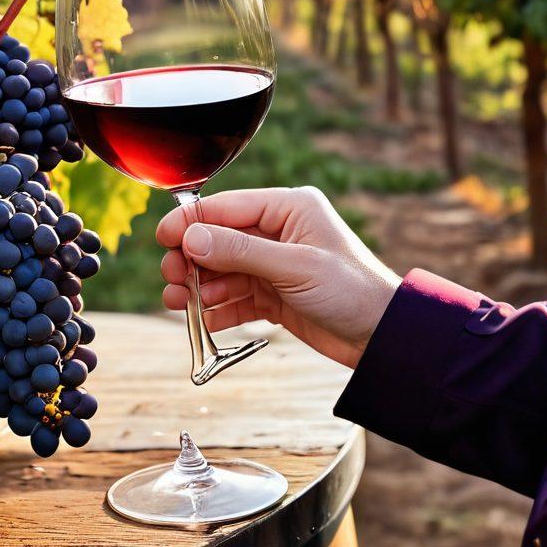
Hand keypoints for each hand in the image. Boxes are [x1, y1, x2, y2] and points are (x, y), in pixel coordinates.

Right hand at [157, 187, 400, 368]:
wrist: (384, 338)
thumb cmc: (353, 291)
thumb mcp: (295, 267)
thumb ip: (240, 252)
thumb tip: (192, 239)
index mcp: (288, 208)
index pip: (227, 207)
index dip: (192, 222)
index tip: (162, 239)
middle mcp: (278, 231)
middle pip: (218, 239)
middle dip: (192, 259)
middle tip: (173, 280)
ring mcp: (274, 264)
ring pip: (222, 271)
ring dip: (200, 287)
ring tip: (179, 303)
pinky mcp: (274, 295)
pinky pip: (235, 298)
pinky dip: (217, 309)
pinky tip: (202, 320)